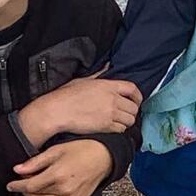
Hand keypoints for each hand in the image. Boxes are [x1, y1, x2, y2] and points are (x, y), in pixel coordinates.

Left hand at [7, 139, 113, 195]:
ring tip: (29, 192)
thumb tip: (17, 170)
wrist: (104, 157)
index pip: (30, 185)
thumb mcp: (56, 150)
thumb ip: (36, 162)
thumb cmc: (82, 150)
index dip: (17, 184)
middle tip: (22, 182)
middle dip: (24, 190)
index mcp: (57, 175)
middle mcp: (63, 190)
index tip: (11, 183)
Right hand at [18, 77, 141, 147]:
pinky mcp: (106, 126)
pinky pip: (121, 130)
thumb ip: (99, 74)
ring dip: (126, 121)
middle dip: (132, 111)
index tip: (136, 101)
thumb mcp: (84, 80)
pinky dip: (119, 129)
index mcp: (108, 86)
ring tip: (118, 121)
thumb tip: (107, 66)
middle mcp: (112, 99)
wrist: (57, 111)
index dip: (138, 96)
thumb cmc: (66, 95)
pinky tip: (112, 127)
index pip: (132, 89)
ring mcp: (110, 113)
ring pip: (130, 120)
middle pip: (134, 107)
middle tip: (125, 113)